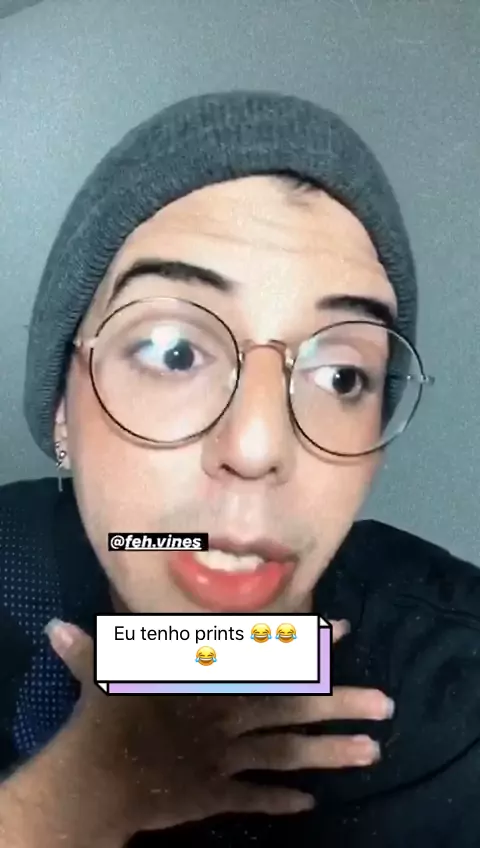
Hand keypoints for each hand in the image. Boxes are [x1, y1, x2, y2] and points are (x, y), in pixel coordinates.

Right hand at [46, 618, 392, 840]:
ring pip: (287, 752)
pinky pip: (255, 795)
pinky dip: (281, 799)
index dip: (307, 643)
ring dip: (330, 752)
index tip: (346, 634)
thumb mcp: (107, 667)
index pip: (266, 654)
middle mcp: (228, 712)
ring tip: (373, 752)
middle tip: (387, 703)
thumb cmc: (103, 715)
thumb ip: (101, 641)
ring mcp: (226, 755)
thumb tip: (63, 622)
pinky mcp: (216, 792)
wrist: (94, 781)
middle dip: (342, 702)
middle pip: (293, 707)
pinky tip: (311, 803)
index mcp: (210, 676)